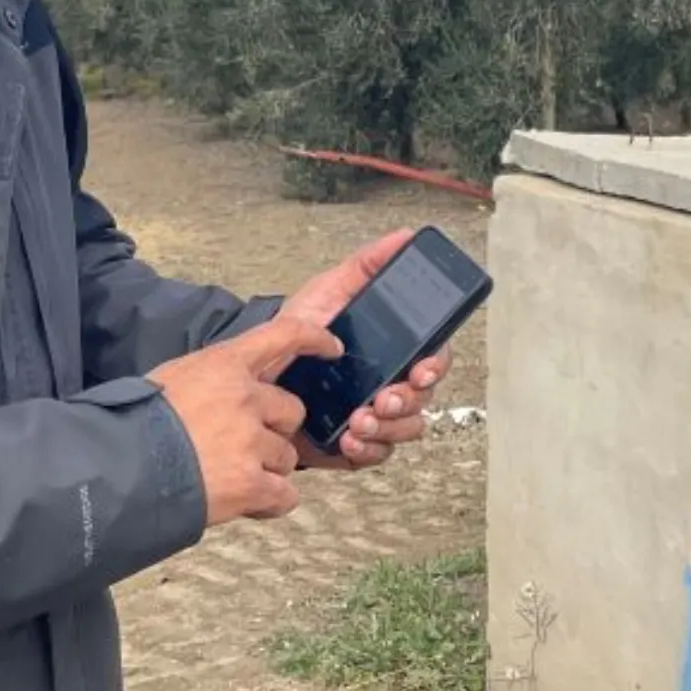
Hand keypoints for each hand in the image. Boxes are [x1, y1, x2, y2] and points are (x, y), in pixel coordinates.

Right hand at [150, 314, 341, 526]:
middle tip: (244, 445)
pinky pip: (285, 495)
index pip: (282, 335)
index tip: (332, 346)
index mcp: (223, 363)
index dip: (313, 338)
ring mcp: (252, 441)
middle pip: (291, 411)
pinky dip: (271, 502)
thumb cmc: (134, 422)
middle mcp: (245, 397)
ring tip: (231, 476)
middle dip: (275, 429)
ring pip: (287, 456)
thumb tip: (215, 391)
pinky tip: (247, 503)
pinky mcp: (252, 484)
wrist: (120, 468)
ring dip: (268, 468)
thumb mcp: (171, 378)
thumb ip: (206, 380)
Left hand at [278, 229, 455, 471]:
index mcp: (392, 348)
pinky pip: (376, 454)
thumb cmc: (298, 328)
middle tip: (383, 398)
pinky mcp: (353, 443)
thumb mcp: (330, 290)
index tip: (420, 368)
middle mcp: (389, 382)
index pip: (431, 358)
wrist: (255, 371)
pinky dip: (367, 449)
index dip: (434, 365)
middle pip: (423, 398)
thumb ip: (366, 266)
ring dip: (388, 428)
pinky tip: (348, 439)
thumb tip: (404, 236)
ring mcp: (374, 415)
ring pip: (405, 429)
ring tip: (358, 420)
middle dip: (407, 401)